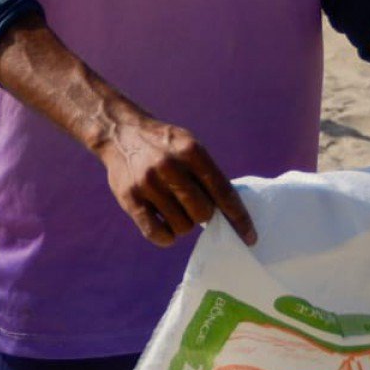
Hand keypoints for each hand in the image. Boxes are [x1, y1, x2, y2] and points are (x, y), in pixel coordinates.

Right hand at [93, 114, 256, 247]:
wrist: (119, 132)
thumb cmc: (163, 144)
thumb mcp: (189, 146)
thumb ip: (208, 175)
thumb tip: (229, 214)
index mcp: (190, 151)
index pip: (223, 192)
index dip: (239, 218)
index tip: (249, 237)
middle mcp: (169, 166)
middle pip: (203, 213)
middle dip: (203, 215)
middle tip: (193, 206)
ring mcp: (148, 183)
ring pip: (182, 226)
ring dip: (183, 224)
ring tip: (175, 209)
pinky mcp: (129, 198)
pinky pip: (157, 234)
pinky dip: (167, 236)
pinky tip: (165, 226)